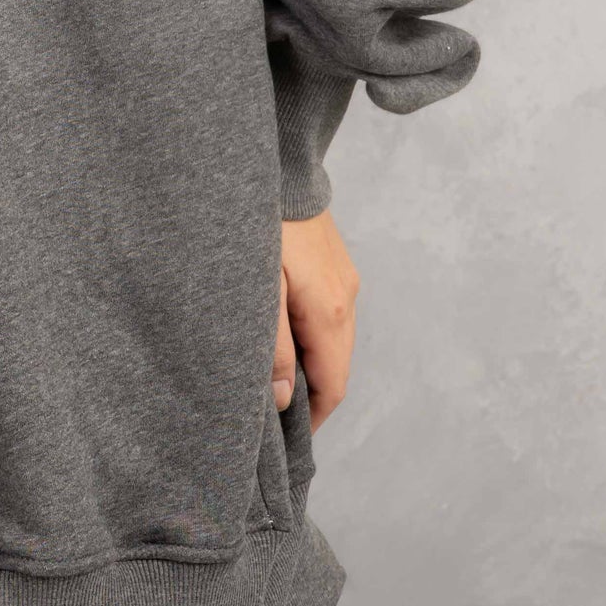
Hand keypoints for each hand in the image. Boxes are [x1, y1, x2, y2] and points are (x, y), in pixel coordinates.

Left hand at [274, 210, 360, 434]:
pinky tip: (280, 333)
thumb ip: (271, 347)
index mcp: (330, 314)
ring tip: (271, 375)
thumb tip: (284, 400)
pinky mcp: (335, 266)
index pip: (332, 387)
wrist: (281, 167)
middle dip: (309, 395)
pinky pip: (328, 315)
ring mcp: (344, 281)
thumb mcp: (258, 291)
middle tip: (269, 411)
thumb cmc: (261, 226)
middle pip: (335, 367)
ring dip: (309, 364)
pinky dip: (310, 336)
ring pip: (332, 342)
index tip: (284, 438)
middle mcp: (347, 300)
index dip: (311, 418)